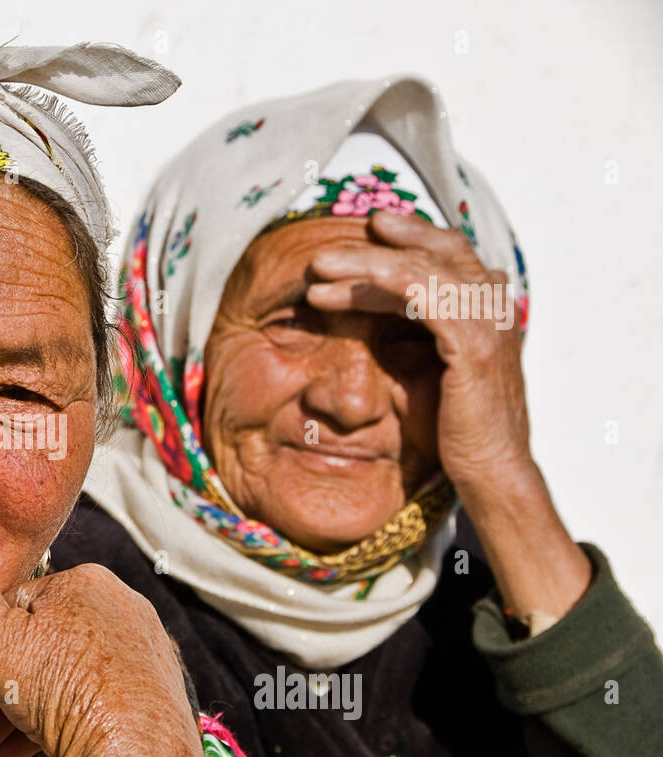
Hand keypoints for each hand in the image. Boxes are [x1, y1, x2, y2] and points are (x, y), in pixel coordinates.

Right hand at [0, 532, 206, 756]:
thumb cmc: (66, 691)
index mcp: (85, 582)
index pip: (14, 606)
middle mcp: (121, 610)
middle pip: (38, 648)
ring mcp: (142, 656)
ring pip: (63, 681)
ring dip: (14, 716)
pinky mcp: (153, 698)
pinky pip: (94, 704)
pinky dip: (55, 726)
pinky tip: (21, 755)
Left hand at [307, 209, 532, 491]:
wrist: (491, 471)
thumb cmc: (461, 430)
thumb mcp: (439, 370)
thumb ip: (424, 335)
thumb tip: (387, 316)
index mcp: (487, 309)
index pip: (447, 254)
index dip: (409, 237)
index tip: (368, 229)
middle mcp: (492, 306)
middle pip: (436, 249)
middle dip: (385, 239)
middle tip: (335, 239)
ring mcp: (486, 322)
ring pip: (421, 268)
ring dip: (365, 262)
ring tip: (319, 265)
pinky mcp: (472, 344)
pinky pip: (424, 297)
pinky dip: (385, 282)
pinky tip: (346, 286)